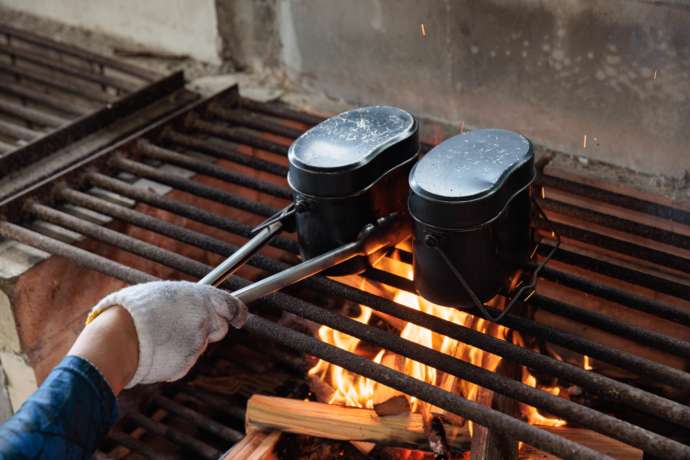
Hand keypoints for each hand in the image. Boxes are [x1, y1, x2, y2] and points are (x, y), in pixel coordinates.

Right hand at [70, 281, 246, 392]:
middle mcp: (203, 318)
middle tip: (189, 329)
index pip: (231, 304)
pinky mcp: (187, 362)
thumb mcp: (161, 293)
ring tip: (159, 337)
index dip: (236, 312)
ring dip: (186, 344)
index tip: (239, 318)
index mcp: (199, 296)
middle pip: (220, 328)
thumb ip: (183, 301)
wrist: (117, 337)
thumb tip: (190, 303)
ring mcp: (197, 341)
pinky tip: (156, 350)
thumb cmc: (132, 311)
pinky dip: (174, 358)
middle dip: (209, 330)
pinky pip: (184, 361)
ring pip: (199, 345)